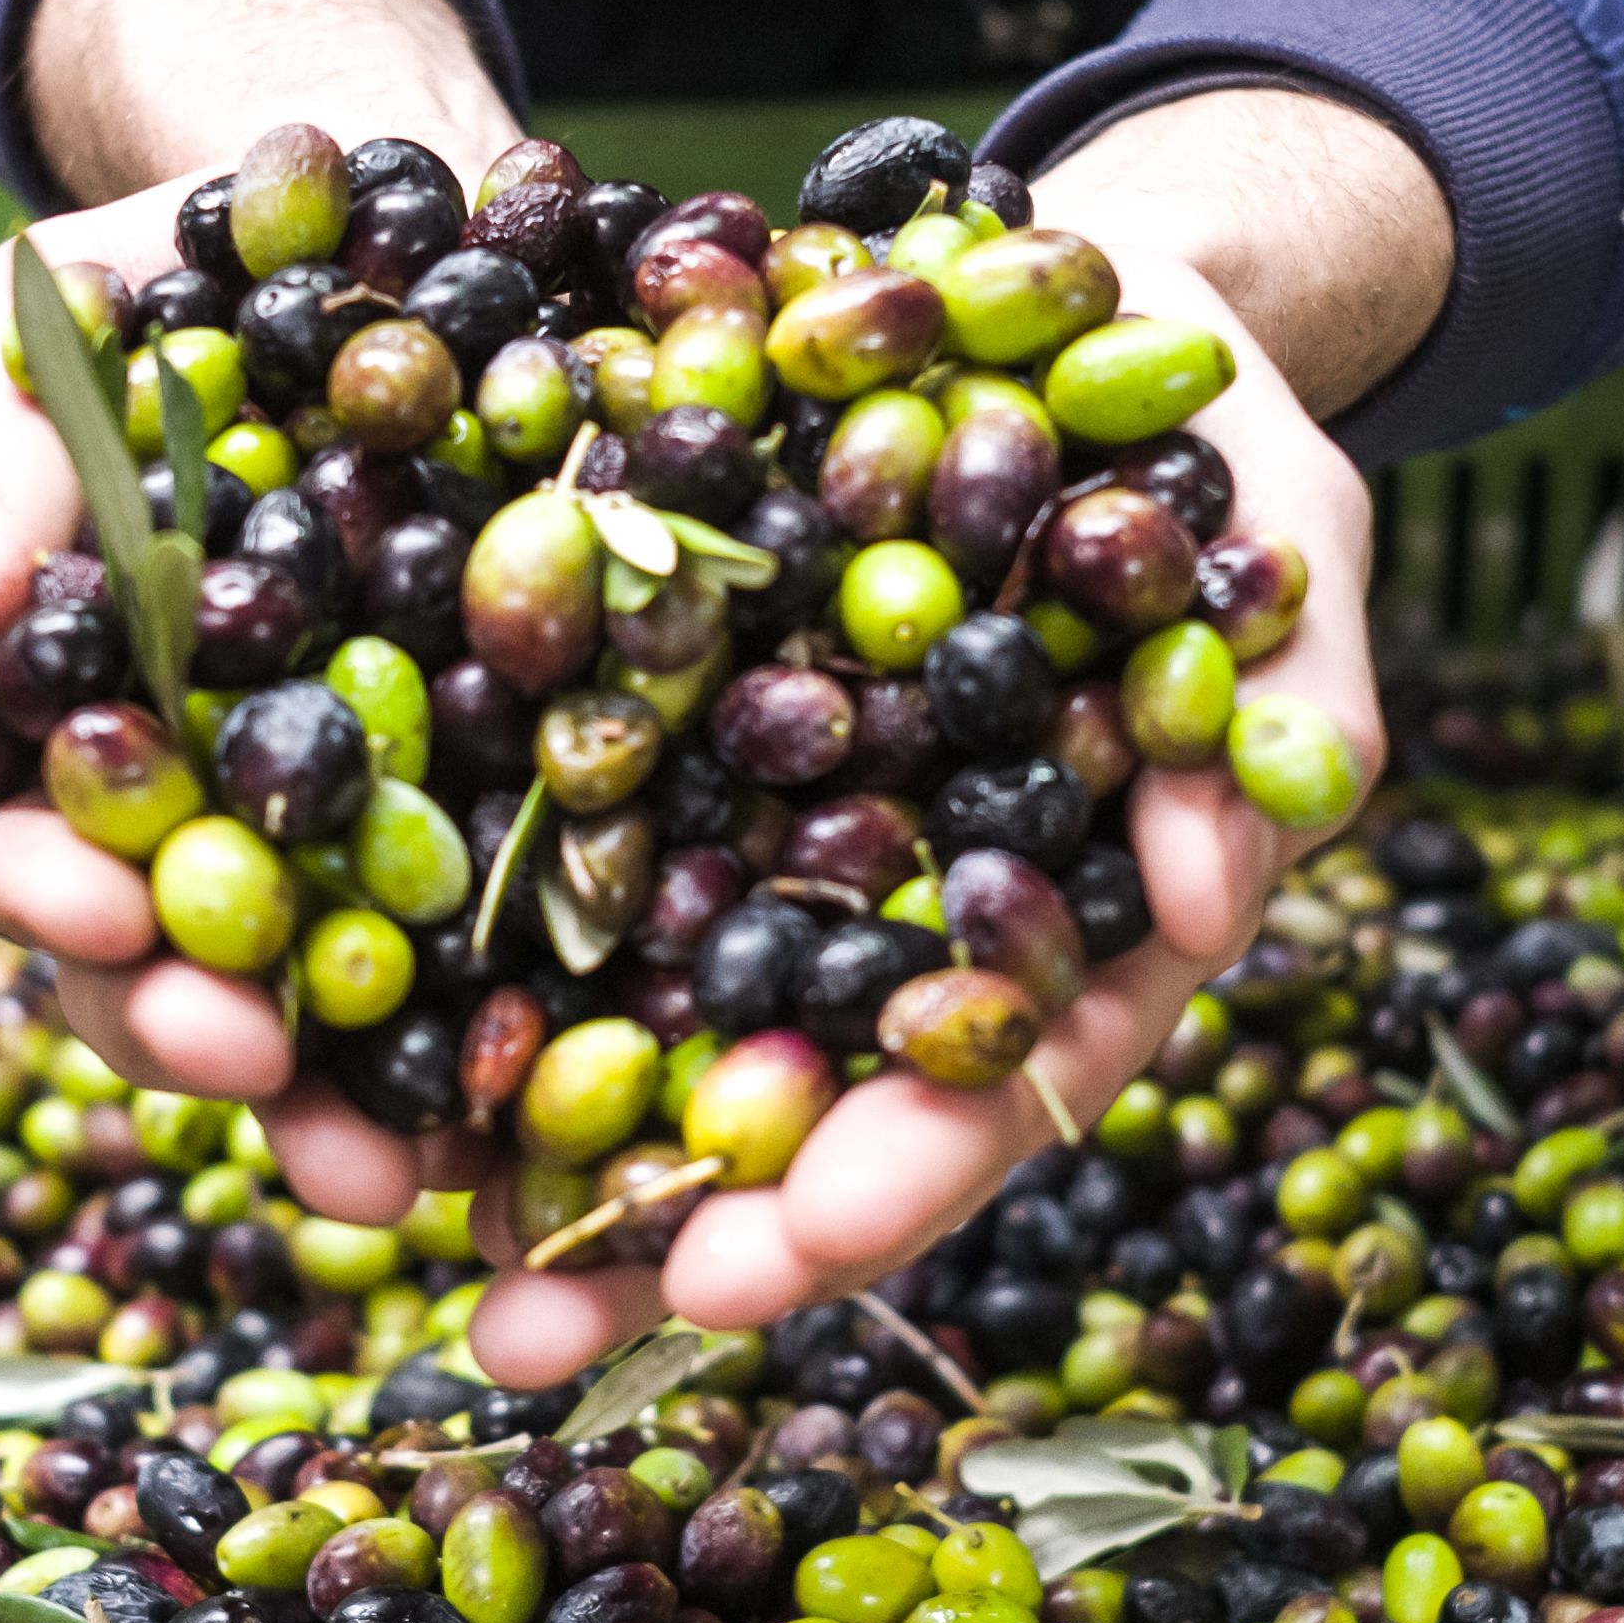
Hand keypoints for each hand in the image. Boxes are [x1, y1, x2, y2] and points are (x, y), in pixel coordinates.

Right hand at [0, 0, 516, 1220]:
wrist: (362, 213)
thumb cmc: (170, 274)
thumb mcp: (49, 324)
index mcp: (50, 707)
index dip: (33, 888)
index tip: (103, 910)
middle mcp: (174, 797)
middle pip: (141, 964)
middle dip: (188, 1034)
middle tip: (261, 1068)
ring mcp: (319, 823)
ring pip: (302, 1001)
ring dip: (338, 1102)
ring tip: (397, 1172)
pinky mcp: (473, 811)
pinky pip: (479, 944)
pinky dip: (501, 1036)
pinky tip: (548, 1100)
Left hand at [461, 86, 1440, 1384]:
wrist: (1068, 284)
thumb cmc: (1209, 434)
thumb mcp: (1280, 553)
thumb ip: (1272, 724)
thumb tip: (1211, 898)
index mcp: (1071, 913)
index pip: (980, 1089)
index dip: (875, 1189)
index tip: (756, 1273)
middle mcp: (908, 912)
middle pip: (793, 1108)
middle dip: (664, 1232)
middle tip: (526, 1338)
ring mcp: (780, 834)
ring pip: (662, 1018)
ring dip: (540, 1149)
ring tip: (405, 1248)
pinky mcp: (663, 731)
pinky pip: (560, 849)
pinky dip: (467, 949)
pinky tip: (344, 1031)